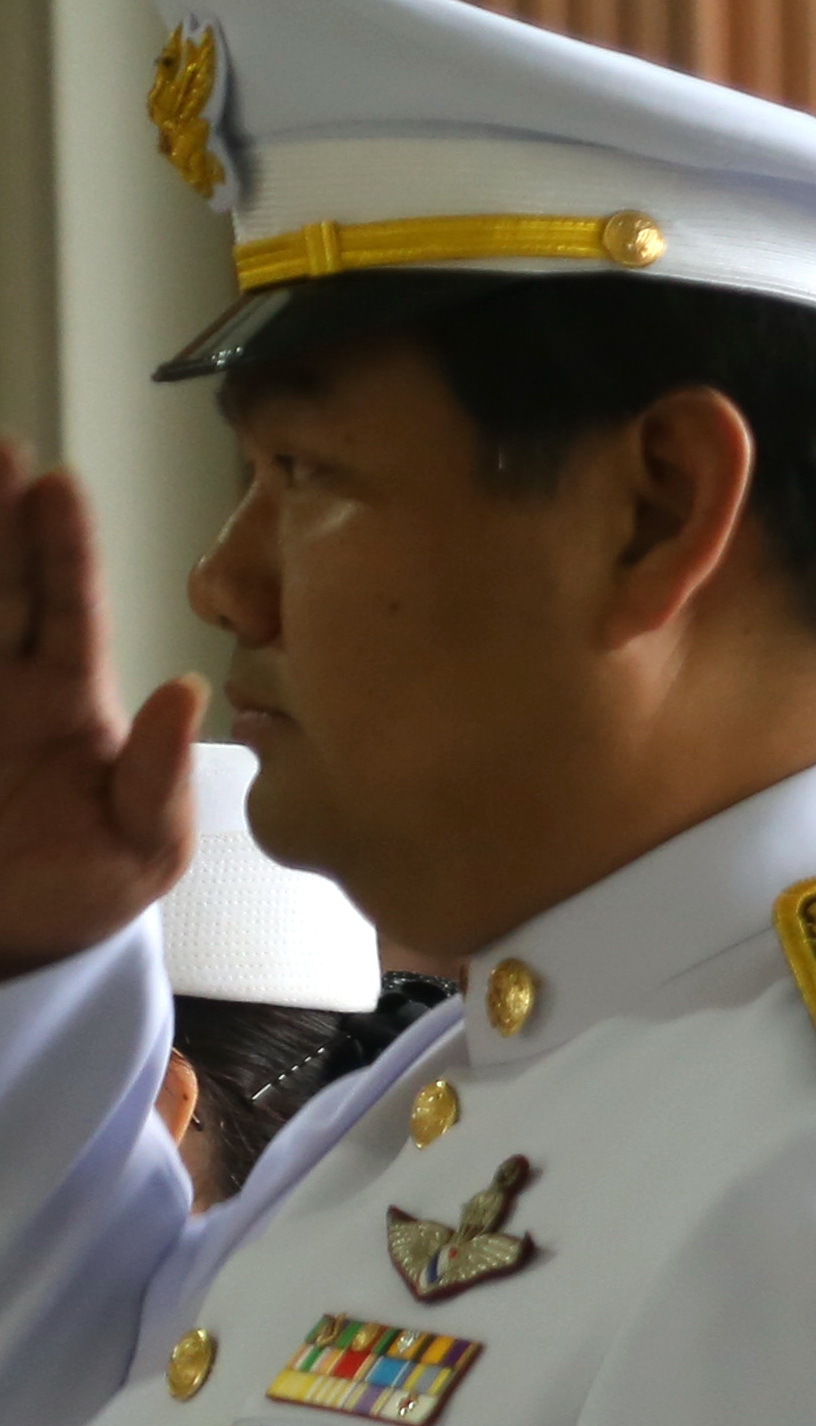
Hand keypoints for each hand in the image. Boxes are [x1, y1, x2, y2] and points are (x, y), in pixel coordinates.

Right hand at [0, 442, 199, 979]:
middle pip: (1, 582)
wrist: (6, 945)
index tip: (58, 480)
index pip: (69, 608)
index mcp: (71, 703)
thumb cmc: (85, 892)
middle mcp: (7, 683)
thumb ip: (162, 778)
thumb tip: (187, 690)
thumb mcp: (143, 850)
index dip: (63, 545)